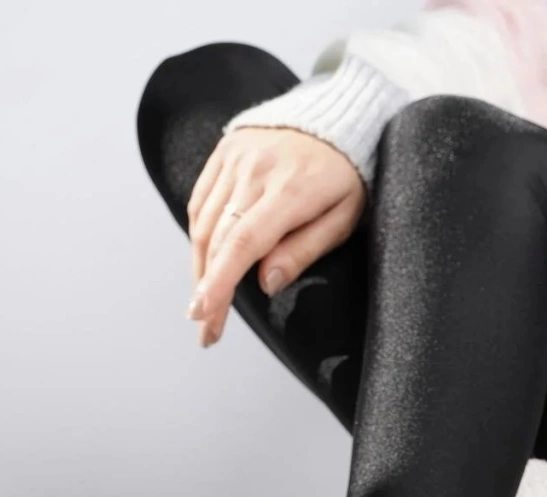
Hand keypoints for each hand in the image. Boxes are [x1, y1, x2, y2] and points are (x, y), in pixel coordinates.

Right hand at [186, 127, 365, 345]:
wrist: (337, 116)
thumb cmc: (347, 175)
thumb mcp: (343, 217)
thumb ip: (305, 250)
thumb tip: (266, 283)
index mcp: (289, 190)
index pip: (243, 243)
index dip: (220, 282)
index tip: (203, 315)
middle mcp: (255, 170)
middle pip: (218, 239)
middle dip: (208, 290)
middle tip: (207, 330)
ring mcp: (235, 157)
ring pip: (204, 222)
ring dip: (200, 268)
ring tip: (206, 304)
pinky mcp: (224, 151)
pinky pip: (200, 201)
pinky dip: (199, 236)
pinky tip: (205, 263)